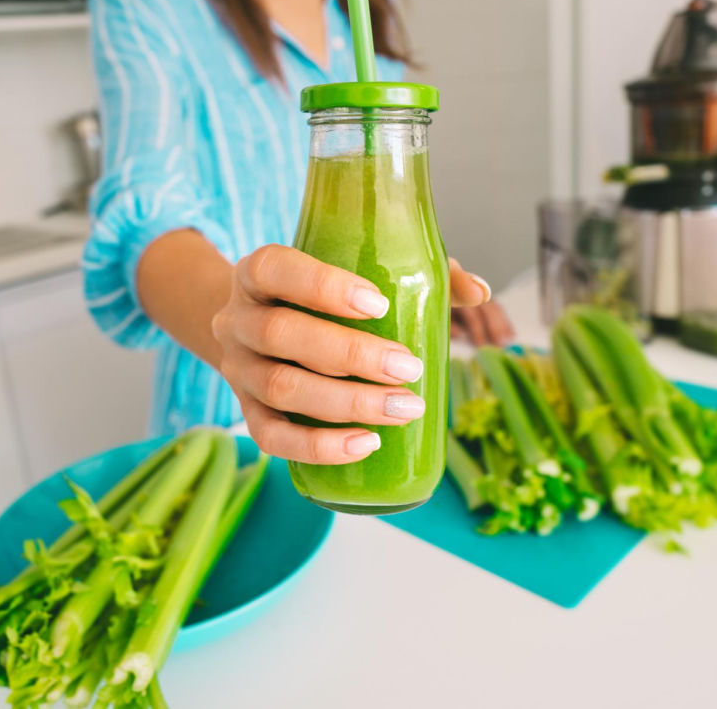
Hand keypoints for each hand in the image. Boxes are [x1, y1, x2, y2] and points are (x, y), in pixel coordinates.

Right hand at [212, 245, 499, 464]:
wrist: (257, 327)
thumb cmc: (319, 295)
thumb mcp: (356, 270)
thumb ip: (416, 274)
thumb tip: (479, 291)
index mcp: (258, 272)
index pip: (275, 269)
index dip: (323, 287)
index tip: (379, 304)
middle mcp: (237, 320)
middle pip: (281, 334)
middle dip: (350, 355)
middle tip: (408, 368)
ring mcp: (238, 370)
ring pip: (281, 389)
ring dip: (346, 404)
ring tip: (403, 408)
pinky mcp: (246, 413)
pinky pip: (271, 438)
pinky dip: (319, 447)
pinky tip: (365, 444)